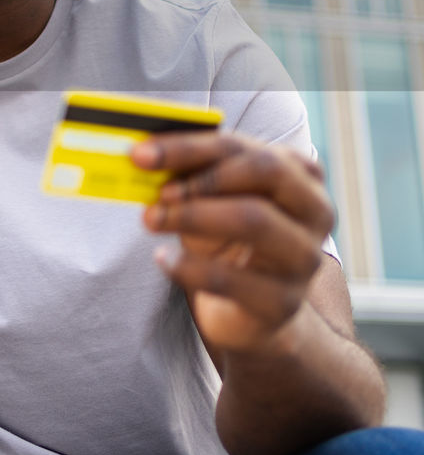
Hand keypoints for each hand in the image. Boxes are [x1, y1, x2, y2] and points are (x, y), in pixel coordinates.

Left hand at [133, 133, 333, 353]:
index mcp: (298, 173)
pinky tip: (162, 259)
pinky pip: (234, 280)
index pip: (241, 147)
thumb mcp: (213, 199)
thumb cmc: (228, 237)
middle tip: (157, 191)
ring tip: (152, 219)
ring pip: (255, 220)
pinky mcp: (284, 302)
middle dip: (203, 178)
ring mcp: (304, 256)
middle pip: (265, 171)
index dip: (187, 147)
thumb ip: (189, 172)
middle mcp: (314, 210)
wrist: (251, 307)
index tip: (140, 154)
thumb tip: (143, 153)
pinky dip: (190, 268)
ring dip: (194, 216)